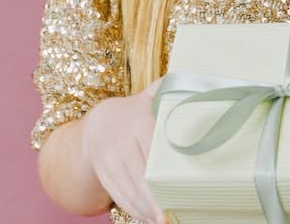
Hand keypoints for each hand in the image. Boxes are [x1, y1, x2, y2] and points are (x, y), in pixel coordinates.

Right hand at [80, 78, 167, 223]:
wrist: (96, 123)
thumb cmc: (133, 114)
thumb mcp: (147, 98)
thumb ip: (166, 90)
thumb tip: (193, 79)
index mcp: (138, 121)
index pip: (153, 153)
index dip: (163, 176)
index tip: (177, 193)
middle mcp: (120, 141)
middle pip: (140, 177)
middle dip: (155, 201)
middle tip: (171, 218)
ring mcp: (109, 160)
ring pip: (128, 190)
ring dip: (146, 210)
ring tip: (163, 221)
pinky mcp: (103, 175)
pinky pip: (118, 196)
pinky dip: (134, 211)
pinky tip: (148, 218)